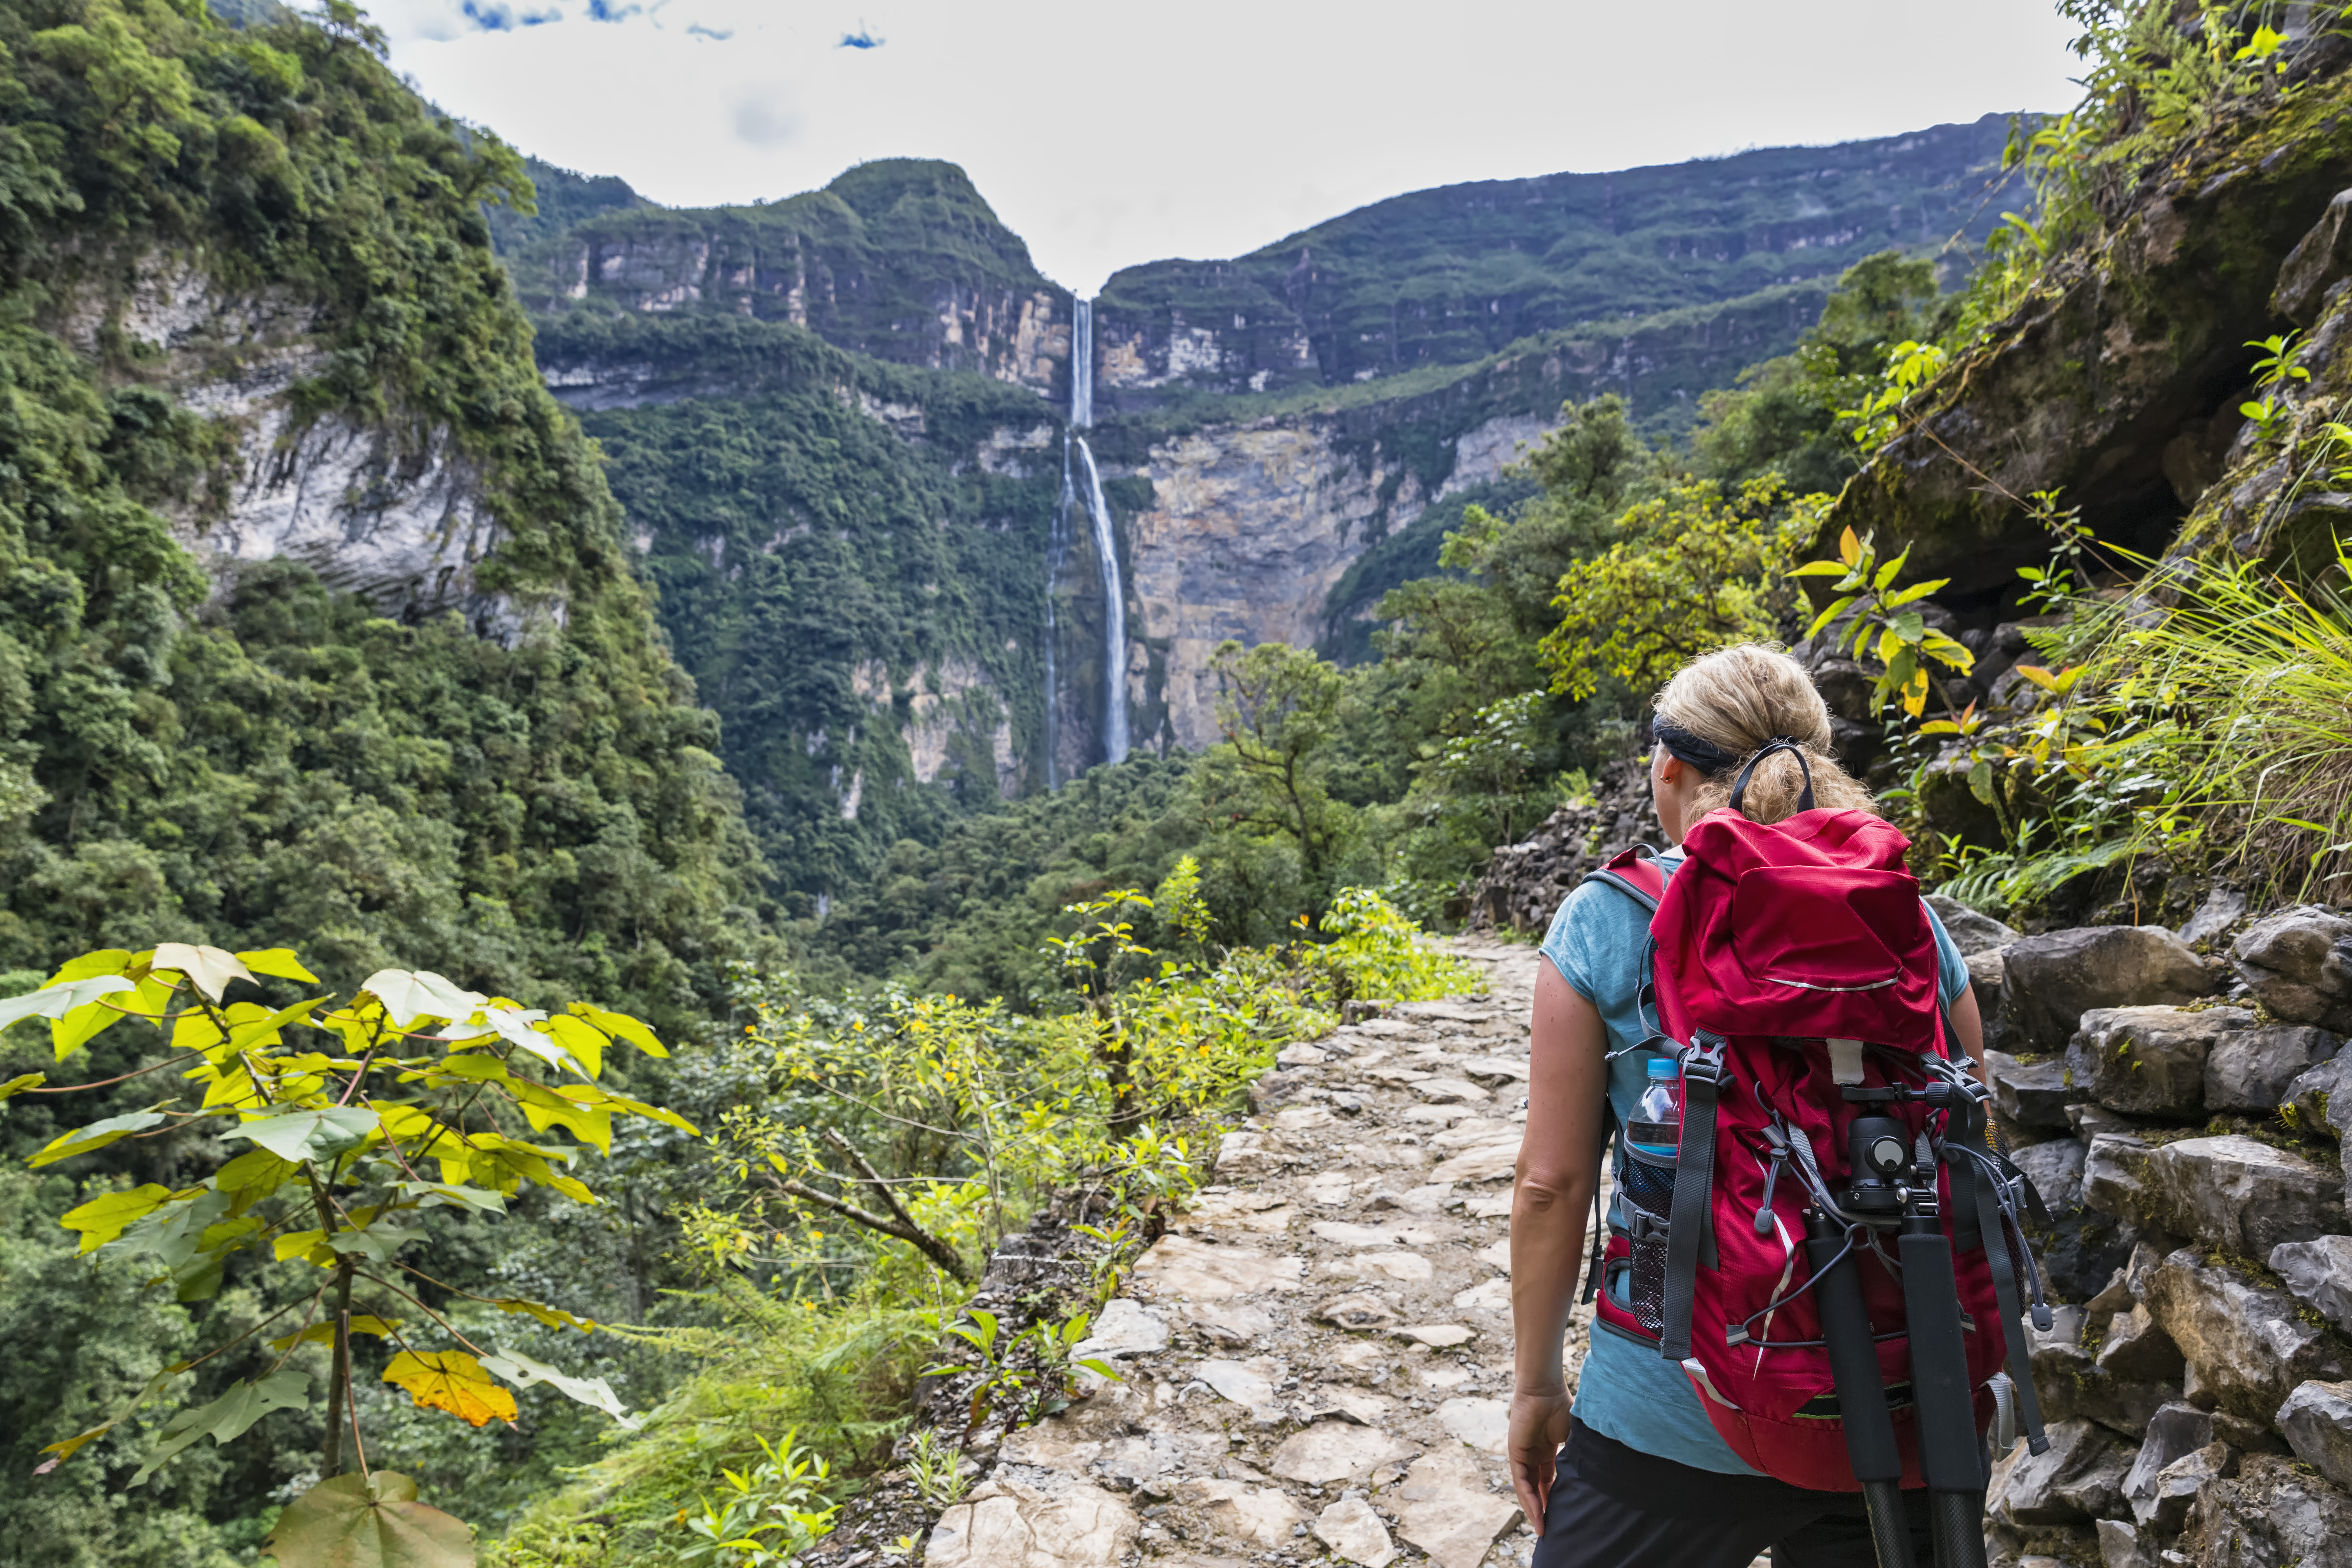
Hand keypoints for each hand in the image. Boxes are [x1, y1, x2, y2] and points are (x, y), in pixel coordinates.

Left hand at [1506, 1387, 1572, 1533]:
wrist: (1545, 1389)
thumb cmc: (1562, 1406)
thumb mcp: (1574, 1438)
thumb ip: (1577, 1455)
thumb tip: (1594, 1474)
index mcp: (1546, 1450)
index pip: (1548, 1480)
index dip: (1554, 1497)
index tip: (1563, 1513)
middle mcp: (1533, 1455)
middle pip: (1536, 1488)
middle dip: (1543, 1508)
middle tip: (1552, 1528)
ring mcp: (1523, 1455)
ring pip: (1527, 1489)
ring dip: (1534, 1509)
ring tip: (1544, 1528)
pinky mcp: (1515, 1453)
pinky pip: (1521, 1481)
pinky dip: (1528, 1498)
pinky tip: (1537, 1512)